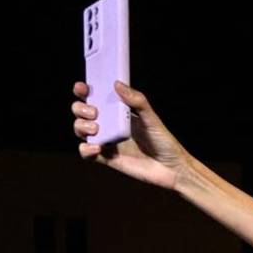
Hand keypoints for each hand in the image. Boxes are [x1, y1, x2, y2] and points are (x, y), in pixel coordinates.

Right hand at [72, 81, 192, 189]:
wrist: (171, 169)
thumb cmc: (164, 141)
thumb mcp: (152, 119)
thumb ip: (137, 102)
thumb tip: (118, 84)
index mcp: (118, 112)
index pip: (95, 97)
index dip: (84, 90)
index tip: (82, 87)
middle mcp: (109, 125)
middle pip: (82, 112)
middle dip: (80, 108)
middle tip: (94, 112)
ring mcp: (106, 141)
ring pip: (80, 129)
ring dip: (81, 126)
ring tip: (96, 128)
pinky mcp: (106, 158)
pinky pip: (86, 152)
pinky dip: (85, 149)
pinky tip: (97, 147)